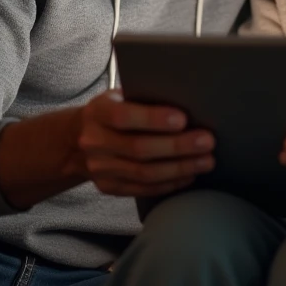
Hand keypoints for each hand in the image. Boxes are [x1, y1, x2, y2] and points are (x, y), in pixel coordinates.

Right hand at [74, 90, 214, 197]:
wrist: (78, 138)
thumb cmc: (112, 110)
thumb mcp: (120, 96)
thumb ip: (144, 98)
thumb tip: (186, 98)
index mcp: (97, 112)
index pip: (123, 116)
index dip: (153, 119)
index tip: (183, 118)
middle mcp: (95, 142)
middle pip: (138, 148)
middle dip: (177, 146)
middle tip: (207, 141)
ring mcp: (100, 168)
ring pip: (144, 173)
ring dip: (179, 168)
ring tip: (205, 160)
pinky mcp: (109, 187)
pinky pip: (142, 189)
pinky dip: (169, 183)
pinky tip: (189, 175)